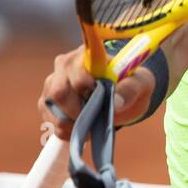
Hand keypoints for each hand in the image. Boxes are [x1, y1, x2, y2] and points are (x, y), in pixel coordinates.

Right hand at [37, 48, 155, 139]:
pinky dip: (64, 131)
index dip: (87, 93)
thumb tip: (116, 102)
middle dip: (78, 112)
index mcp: (86, 56)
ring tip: (89, 125)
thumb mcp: (141, 83)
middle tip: (95, 117)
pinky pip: (48, 120)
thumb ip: (131, 89)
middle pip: (58, 93)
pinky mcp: (47, 101)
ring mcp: (53, 83)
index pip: (77, 75)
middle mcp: (64, 65)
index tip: (102, 101)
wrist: (121, 92)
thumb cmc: (130, 83)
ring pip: (50, 108)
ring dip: (71, 124)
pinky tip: (80, 130)